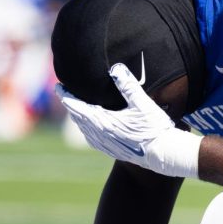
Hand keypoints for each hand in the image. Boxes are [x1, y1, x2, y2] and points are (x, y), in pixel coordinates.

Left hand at [58, 63, 200, 177]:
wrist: (164, 155)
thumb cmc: (155, 129)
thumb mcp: (143, 104)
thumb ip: (128, 86)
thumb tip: (116, 68)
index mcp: (103, 123)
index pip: (77, 107)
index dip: (66, 95)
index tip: (58, 85)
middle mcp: (100, 136)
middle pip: (77, 118)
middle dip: (70, 104)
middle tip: (64, 92)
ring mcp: (106, 145)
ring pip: (84, 129)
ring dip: (77, 117)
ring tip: (75, 107)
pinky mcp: (113, 151)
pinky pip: (92, 139)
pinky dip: (86, 130)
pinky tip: (89, 129)